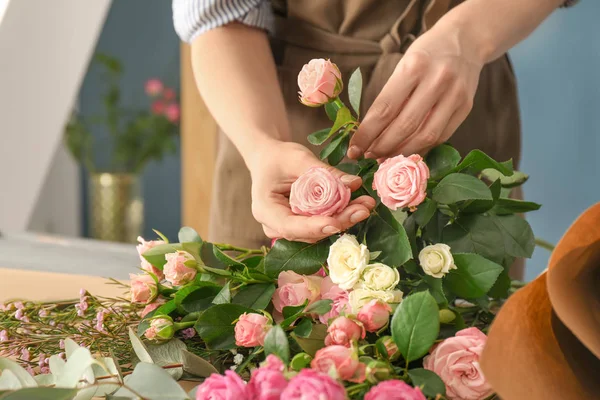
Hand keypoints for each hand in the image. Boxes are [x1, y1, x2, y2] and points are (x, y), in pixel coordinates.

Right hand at [248, 139, 375, 242]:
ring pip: (317, 232)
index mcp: (265, 209)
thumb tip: (355, 183)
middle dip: (338, 222)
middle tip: (363, 209)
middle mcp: (274, 225)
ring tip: (365, 205)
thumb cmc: (278, 156)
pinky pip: (320, 226)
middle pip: (308, 233)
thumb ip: (325, 173)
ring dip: (343, 220)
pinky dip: (339, 216)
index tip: (336, 223)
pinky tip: (357, 206)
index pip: (290, 226)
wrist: (268, 158)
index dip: (314, 227)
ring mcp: (287, 228)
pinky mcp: (300, 226)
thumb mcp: (299, 159)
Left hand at [347, 20, 483, 159]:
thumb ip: (390, 96)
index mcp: (414, 66)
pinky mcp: (466, 107)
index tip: (354, 148)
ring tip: (385, 157)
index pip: (385, 108)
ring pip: (425, 136)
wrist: (466, 39)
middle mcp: (437, 80)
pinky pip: (441, 136)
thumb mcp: (403, 64)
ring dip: (401, 152)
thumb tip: (370, 133)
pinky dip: (421, 148)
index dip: (367, 133)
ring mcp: (455, 95)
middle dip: (382, 146)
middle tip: (368, 156)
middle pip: (405, 126)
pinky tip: (407, 152)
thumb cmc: (426, 54)